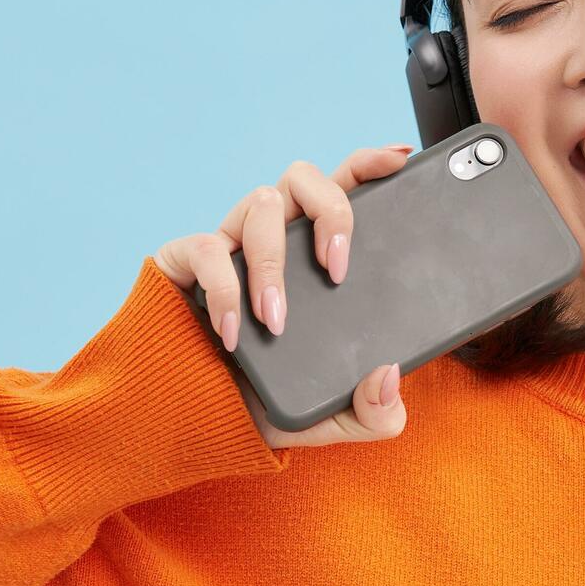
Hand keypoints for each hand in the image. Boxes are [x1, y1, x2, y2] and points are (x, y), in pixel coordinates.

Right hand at [151, 142, 418, 450]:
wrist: (199, 424)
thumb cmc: (268, 405)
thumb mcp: (335, 420)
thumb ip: (376, 412)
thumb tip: (389, 376)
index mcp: (316, 253)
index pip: (345, 187)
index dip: (369, 163)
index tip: (399, 160)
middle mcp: (276, 237)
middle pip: (303, 176)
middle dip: (329, 211)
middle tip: (337, 270)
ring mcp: (231, 244)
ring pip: (260, 204)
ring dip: (274, 264)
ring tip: (276, 321)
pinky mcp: (186, 261)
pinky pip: (208, 250)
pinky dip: (225, 291)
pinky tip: (232, 334)